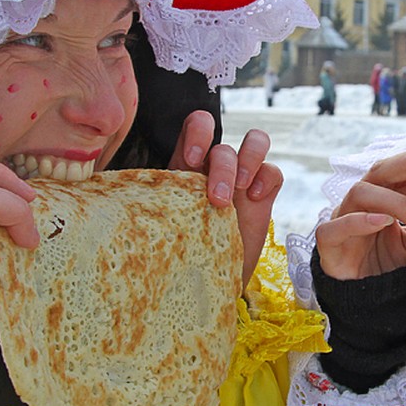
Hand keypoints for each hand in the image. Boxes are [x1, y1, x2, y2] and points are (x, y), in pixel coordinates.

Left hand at [169, 110, 282, 287]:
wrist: (207, 280)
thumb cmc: (181, 249)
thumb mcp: (166, 223)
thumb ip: (160, 204)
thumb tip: (133, 201)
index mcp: (188, 165)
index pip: (197, 126)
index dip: (198, 132)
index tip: (192, 160)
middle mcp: (215, 166)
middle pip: (224, 141)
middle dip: (222, 166)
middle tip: (218, 198)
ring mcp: (242, 179)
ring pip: (256, 140)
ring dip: (249, 158)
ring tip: (242, 188)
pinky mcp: (263, 195)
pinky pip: (273, 171)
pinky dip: (266, 179)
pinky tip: (255, 199)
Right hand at [316, 148, 405, 279]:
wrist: (363, 296)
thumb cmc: (389, 261)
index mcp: (384, 194)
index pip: (402, 168)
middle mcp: (363, 199)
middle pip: (382, 169)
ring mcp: (343, 216)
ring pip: (362, 193)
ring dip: (397, 204)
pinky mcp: (328, 241)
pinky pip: (336, 226)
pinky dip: (359, 222)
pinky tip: (382, 222)